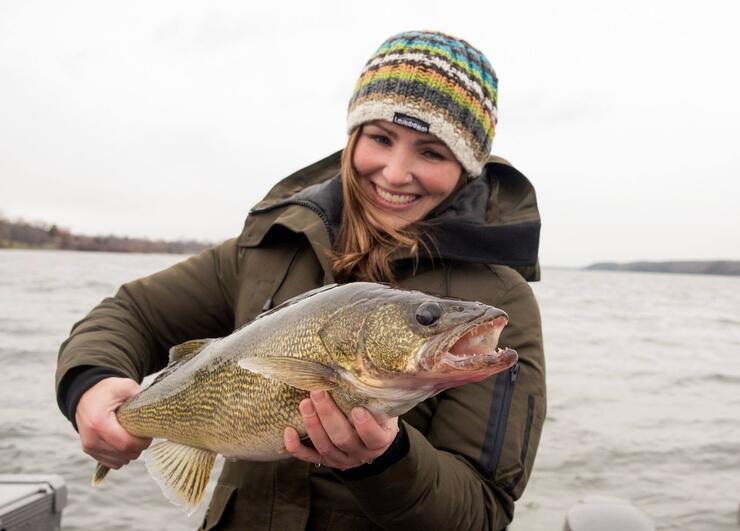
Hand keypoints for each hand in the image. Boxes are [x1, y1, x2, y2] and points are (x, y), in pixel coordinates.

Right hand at [75, 377, 151, 468]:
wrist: (85, 395)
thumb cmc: (108, 390)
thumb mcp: (125, 387)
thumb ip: (140, 397)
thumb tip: (158, 409)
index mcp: (99, 422)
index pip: (126, 444)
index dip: (142, 443)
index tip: (149, 434)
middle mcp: (91, 438)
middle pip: (124, 455)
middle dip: (139, 447)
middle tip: (143, 435)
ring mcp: (89, 447)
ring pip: (119, 461)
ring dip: (131, 453)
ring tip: (133, 436)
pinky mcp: (89, 451)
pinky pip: (111, 463)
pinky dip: (122, 456)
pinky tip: (124, 442)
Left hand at [283, 390, 398, 469]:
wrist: (371, 437)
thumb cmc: (377, 415)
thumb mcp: (384, 408)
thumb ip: (376, 396)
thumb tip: (368, 368)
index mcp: (379, 441)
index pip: (374, 437)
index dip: (366, 426)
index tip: (357, 410)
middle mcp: (360, 453)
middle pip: (343, 439)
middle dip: (328, 415)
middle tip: (317, 393)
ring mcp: (341, 459)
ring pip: (325, 447)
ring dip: (312, 425)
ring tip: (304, 403)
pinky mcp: (325, 461)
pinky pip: (308, 457)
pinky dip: (296, 446)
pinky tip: (288, 431)